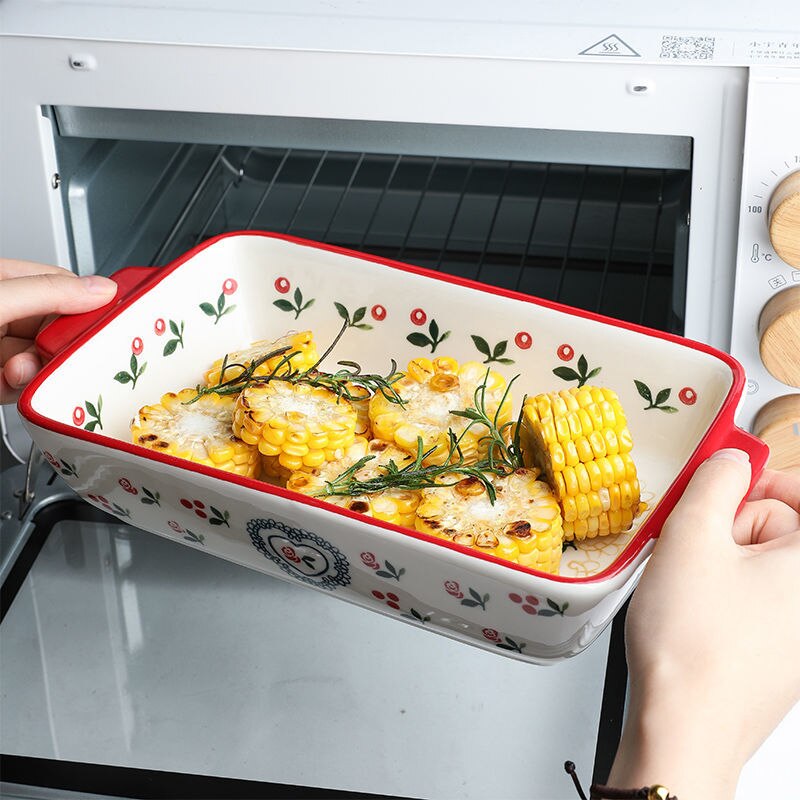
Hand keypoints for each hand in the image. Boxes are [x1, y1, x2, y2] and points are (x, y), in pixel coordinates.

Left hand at [1, 259, 116, 403]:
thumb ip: (47, 292)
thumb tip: (102, 289)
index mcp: (3, 279)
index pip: (61, 284)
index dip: (87, 304)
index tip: (108, 322)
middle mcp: (2, 311)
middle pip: (56, 328)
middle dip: (60, 347)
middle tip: (62, 354)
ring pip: (42, 360)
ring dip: (39, 372)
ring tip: (19, 371)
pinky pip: (23, 386)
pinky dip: (23, 390)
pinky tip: (8, 383)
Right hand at [608, 449, 799, 798]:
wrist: (683, 728)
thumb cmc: (693, 642)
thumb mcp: (692, 534)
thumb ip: (714, 480)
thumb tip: (730, 459)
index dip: (756, 478)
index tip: (719, 482)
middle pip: (775, 528)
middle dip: (726, 526)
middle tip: (689, 547)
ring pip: (755, 565)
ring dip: (714, 561)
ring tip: (683, 586)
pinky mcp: (779, 655)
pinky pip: (750, 600)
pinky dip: (717, 594)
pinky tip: (689, 612)